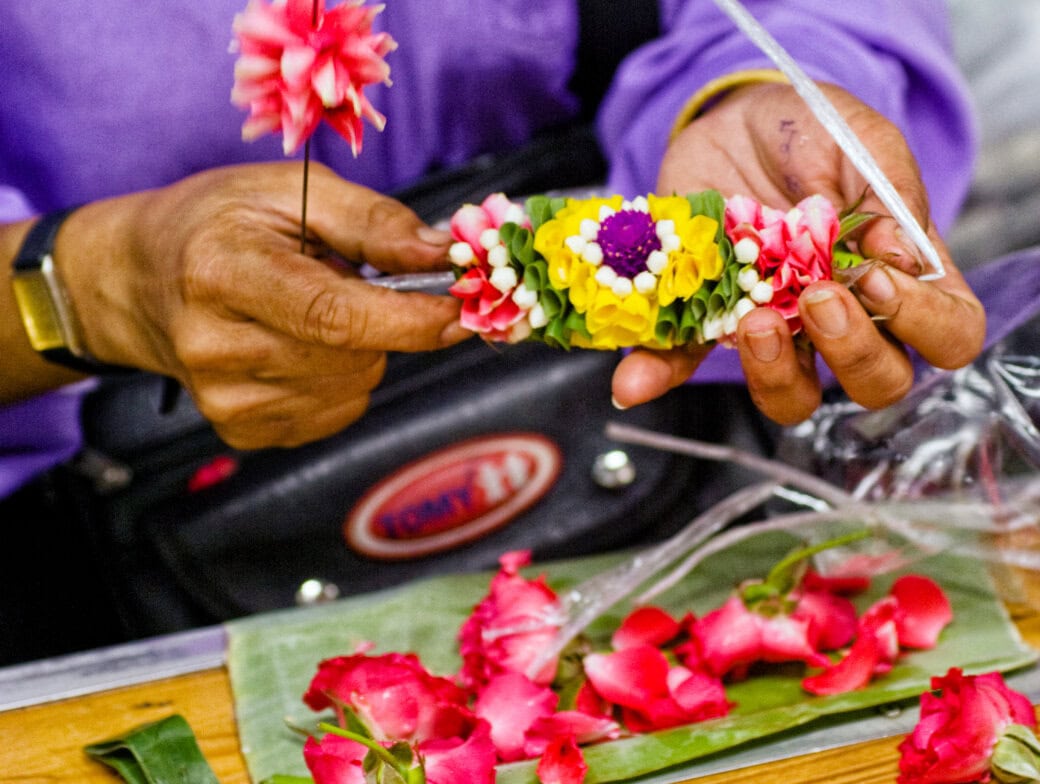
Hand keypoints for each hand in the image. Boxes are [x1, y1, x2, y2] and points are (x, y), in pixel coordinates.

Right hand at [60, 162, 468, 447]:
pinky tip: (300, 344)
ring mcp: (224, 399)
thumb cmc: (219, 223)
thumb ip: (373, 223)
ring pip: (354, 387)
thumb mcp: (290, 191)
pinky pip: (337, 412)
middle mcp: (214, 346)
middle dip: (382, 321)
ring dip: (360, 348)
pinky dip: (340, 377)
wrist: (139, 280)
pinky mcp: (241, 430)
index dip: (410, 318)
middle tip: (350, 280)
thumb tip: (445, 256)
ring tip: (310, 308)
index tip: (463, 309)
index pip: (334, 315)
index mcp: (220, 272)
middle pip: (353, 355)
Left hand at [612, 82, 983, 423]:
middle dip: (852, 353)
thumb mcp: (859, 141)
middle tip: (817, 298)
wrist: (735, 120)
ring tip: (752, 322)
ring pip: (791, 395)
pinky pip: (686, 365)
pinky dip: (659, 376)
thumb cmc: (812, 131)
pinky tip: (633, 380)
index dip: (924, 324)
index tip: (879, 279)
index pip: (946, 333)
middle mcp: (844, 319)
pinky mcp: (708, 322)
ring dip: (774, 374)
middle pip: (876, 382)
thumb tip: (898, 255)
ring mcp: (777, 328)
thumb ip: (888, 191)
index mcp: (901, 277)